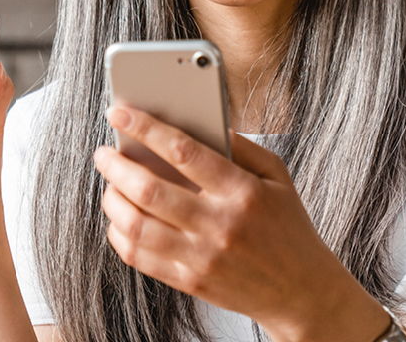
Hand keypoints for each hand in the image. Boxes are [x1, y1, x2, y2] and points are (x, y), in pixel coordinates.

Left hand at [93, 106, 387, 341]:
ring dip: (111, 200)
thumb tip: (198, 123)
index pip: (182, 151)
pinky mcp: (191, 282)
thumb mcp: (277, 177)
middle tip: (103, 154)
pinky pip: (139, 257)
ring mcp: (202, 257)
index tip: (119, 112)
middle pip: (149, 189)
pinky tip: (119, 219)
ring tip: (110, 185)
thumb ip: (241, 146)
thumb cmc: (287, 226)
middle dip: (115, 165)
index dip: (145, 127)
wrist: (302, 292)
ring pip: (136, 225)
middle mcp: (219, 225)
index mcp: (241, 191)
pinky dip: (119, 234)